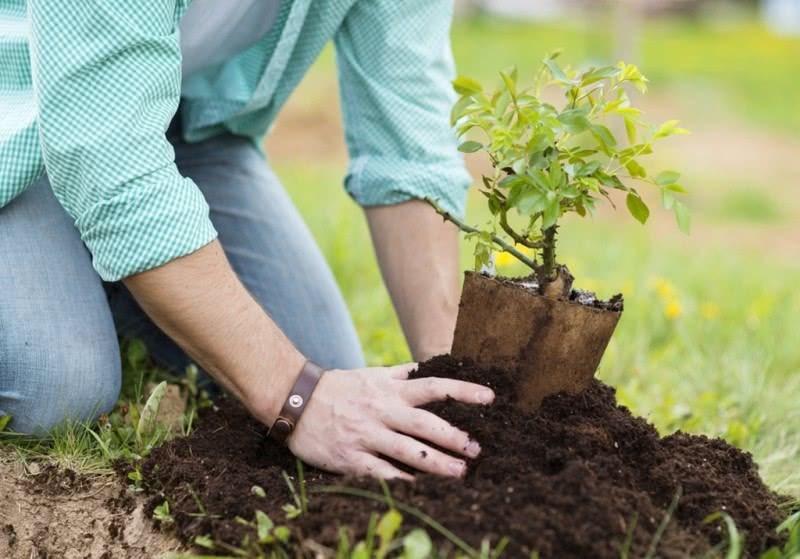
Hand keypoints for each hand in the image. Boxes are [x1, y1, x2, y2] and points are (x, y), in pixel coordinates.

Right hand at [287, 363, 494, 479]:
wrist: (294, 400)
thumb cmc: (339, 388)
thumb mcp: (372, 374)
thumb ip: (401, 374)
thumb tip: (429, 365)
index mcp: (390, 389)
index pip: (434, 386)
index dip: (462, 391)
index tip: (489, 398)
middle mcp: (382, 410)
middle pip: (425, 423)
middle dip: (454, 437)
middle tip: (477, 449)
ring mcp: (366, 434)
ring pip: (407, 451)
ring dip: (437, 463)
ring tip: (460, 473)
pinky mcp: (351, 458)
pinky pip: (381, 472)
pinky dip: (402, 480)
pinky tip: (421, 488)